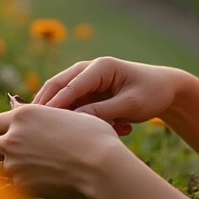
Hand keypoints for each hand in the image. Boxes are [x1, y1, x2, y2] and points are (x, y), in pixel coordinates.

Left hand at [0, 104, 127, 198]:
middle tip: (24, 154)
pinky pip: (14, 184)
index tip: (21, 136)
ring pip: (2, 166)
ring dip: (14, 167)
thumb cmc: (93, 137)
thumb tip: (44, 122)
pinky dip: (25, 183)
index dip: (10, 129)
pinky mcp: (20, 184)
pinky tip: (44, 181)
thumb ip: (47, 118)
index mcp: (24, 115)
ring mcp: (13, 162)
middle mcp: (13, 137)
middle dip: (4, 150)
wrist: (100, 166)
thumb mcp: (69, 116)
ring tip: (38, 169)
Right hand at [33, 57, 183, 132]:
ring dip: (67, 117)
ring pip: (63, 99)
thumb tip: (75, 121)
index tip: (42, 121)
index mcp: (101, 67)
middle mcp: (89, 70)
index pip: (71, 85)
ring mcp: (87, 82)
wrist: (165, 90)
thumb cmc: (152, 94)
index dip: (55, 103)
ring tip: (74, 131)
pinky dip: (81, 120)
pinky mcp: (88, 94)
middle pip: (58, 87)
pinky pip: (75, 108)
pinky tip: (109, 129)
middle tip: (33, 127)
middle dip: (46, 107)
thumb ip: (103, 111)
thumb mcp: (131, 105)